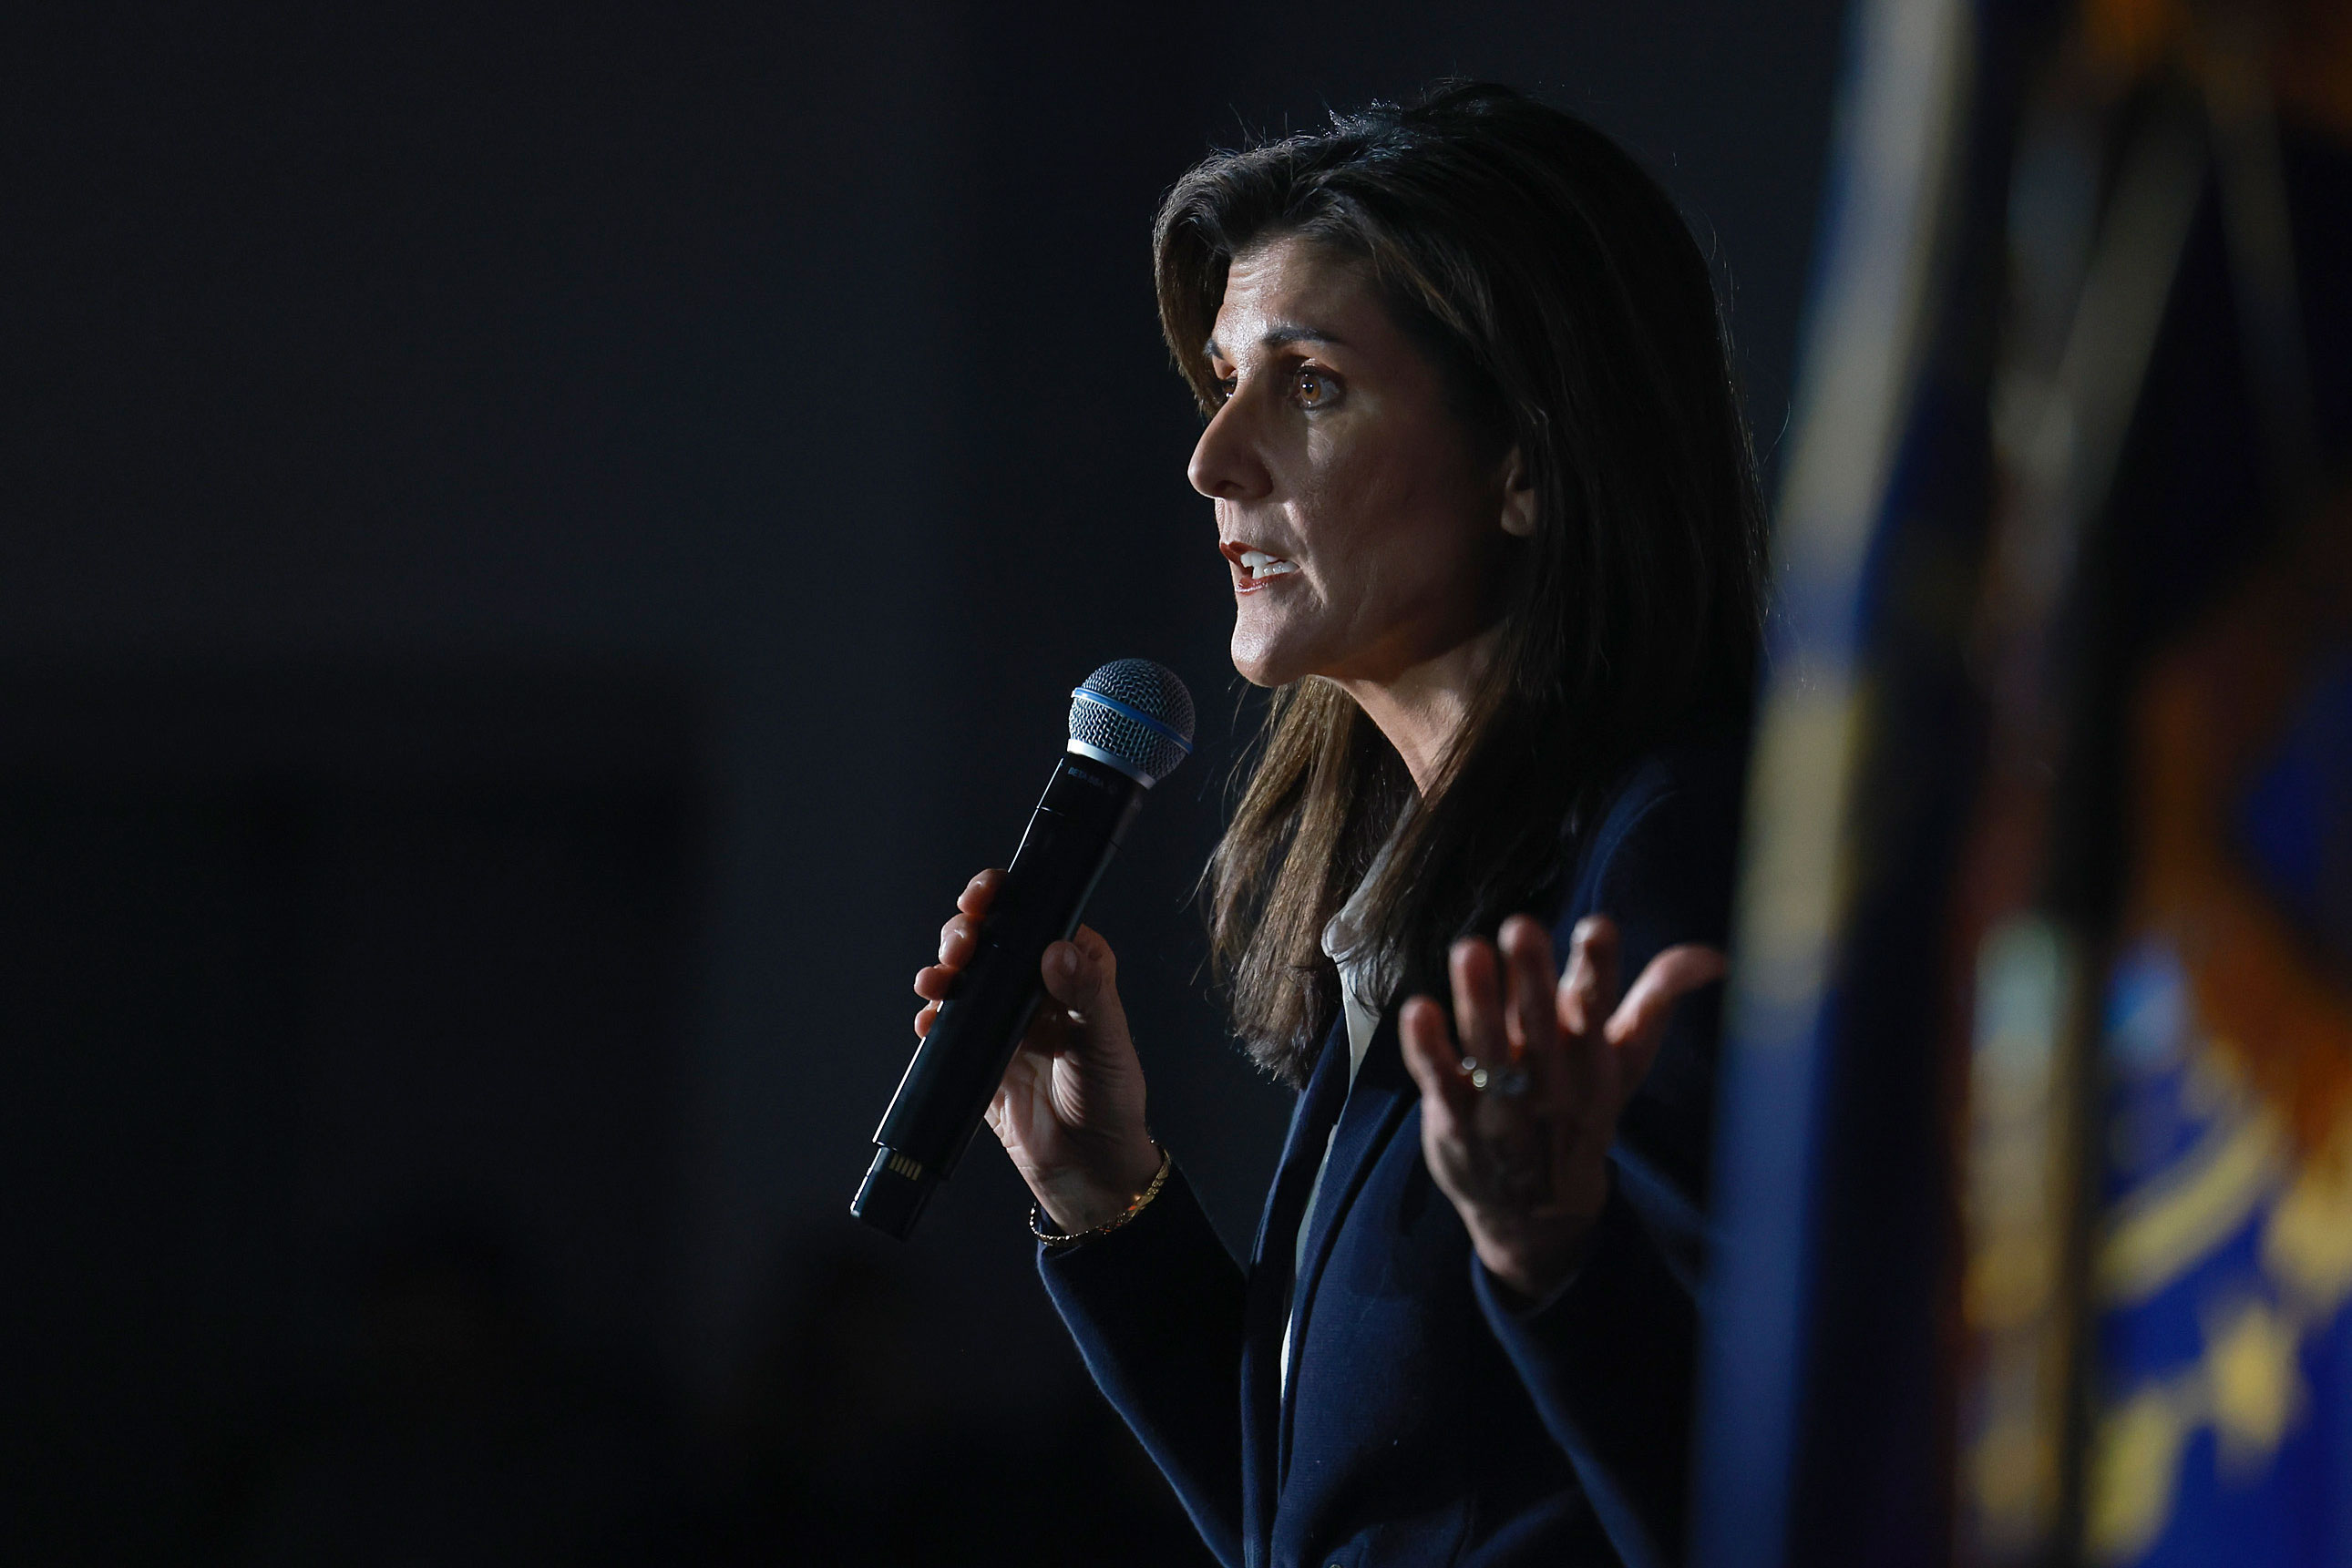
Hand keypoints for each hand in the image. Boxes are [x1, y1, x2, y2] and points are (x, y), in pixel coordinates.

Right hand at [913, 869, 1161, 1232]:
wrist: (1084, 1166)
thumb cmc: (1110, 1098)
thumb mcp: (1105, 1040)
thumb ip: (1085, 992)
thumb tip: (1055, 949)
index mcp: (1074, 968)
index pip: (1038, 914)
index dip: (1007, 896)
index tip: (985, 895)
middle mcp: (1035, 986)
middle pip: (990, 937)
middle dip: (965, 931)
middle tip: (959, 945)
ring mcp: (1003, 1017)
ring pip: (963, 974)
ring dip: (943, 969)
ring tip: (938, 980)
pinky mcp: (977, 1051)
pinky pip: (947, 1024)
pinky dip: (933, 1016)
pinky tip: (930, 1020)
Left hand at [1399, 914, 1724, 1303]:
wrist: (1536, 1212)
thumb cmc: (1580, 1109)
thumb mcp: (1623, 1061)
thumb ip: (1658, 999)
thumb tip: (1714, 956)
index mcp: (1591, 1057)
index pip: (1599, 1008)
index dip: (1599, 968)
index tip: (1597, 927)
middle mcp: (1549, 1078)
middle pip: (1541, 1024)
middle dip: (1532, 977)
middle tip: (1522, 927)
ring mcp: (1500, 1101)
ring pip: (1488, 1047)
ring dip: (1478, 1001)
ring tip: (1468, 950)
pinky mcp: (1454, 1117)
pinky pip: (1440, 1079)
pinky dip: (1428, 1049)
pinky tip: (1418, 1010)